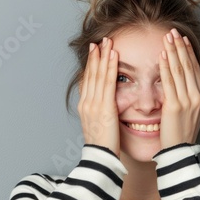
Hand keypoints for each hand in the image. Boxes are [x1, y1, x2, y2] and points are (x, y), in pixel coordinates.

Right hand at [78, 37, 120, 155]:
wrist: (101, 159)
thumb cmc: (103, 147)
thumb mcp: (99, 127)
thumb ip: (102, 114)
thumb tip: (108, 108)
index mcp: (85, 107)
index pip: (88, 81)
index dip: (91, 65)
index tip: (95, 52)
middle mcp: (86, 103)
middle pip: (90, 74)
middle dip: (95, 56)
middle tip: (99, 40)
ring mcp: (93, 104)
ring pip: (98, 75)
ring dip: (103, 56)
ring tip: (107, 42)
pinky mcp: (103, 107)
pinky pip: (107, 82)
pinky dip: (110, 67)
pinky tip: (113, 55)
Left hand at [158, 28, 199, 148]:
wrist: (178, 151)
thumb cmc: (180, 133)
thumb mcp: (189, 113)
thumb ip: (186, 97)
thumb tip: (180, 83)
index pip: (195, 69)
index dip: (189, 52)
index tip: (182, 39)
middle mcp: (197, 96)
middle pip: (189, 65)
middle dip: (180, 46)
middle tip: (173, 31)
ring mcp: (188, 101)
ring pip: (180, 70)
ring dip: (173, 51)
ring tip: (167, 37)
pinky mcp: (175, 106)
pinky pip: (169, 82)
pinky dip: (166, 66)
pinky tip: (162, 55)